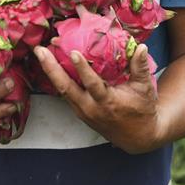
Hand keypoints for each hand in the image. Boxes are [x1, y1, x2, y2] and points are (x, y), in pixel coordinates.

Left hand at [34, 43, 162, 153]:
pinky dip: (57, 78)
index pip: (92, 85)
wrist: (137, 137)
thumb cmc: (141, 110)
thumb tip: (141, 47)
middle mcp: (90, 108)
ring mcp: (82, 111)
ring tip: (41, 53)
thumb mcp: (144, 89)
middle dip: (51, 68)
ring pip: (62, 90)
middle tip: (40, 50)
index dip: (83, 69)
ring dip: (50, 71)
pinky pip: (65, 93)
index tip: (73, 53)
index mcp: (107, 103)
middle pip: (66, 88)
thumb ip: (140, 67)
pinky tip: (51, 64)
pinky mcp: (79, 111)